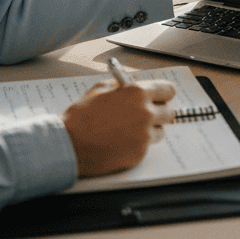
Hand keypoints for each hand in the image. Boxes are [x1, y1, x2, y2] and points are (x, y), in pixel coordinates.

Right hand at [62, 78, 176, 176]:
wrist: (70, 144)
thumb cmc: (81, 116)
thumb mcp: (100, 89)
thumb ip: (122, 86)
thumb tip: (134, 85)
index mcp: (137, 93)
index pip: (168, 90)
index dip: (163, 93)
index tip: (161, 96)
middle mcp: (145, 113)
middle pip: (170, 112)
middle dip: (160, 111)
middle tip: (148, 114)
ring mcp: (144, 135)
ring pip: (160, 130)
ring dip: (150, 129)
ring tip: (128, 129)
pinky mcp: (140, 153)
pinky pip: (147, 146)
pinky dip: (138, 144)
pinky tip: (121, 141)